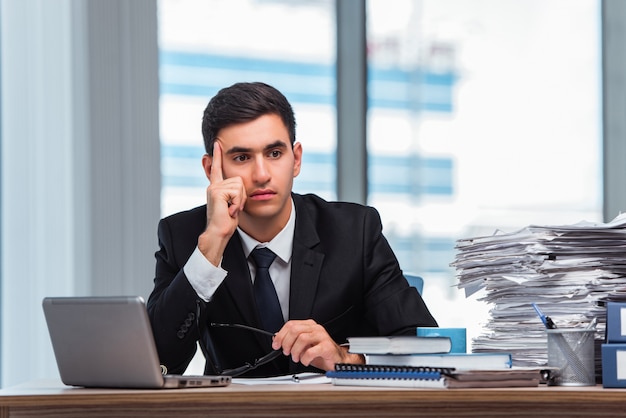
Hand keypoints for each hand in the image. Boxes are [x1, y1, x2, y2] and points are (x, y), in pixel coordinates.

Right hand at [198, 142, 245, 265]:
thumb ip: (234, 193)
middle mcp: (214, 185)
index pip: (217, 167)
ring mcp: (214, 188)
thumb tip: (240, 186)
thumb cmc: (227, 221)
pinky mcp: (216, 192)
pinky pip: (237, 191)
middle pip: (239, 179)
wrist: (219, 232)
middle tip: (234, 207)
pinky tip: (229, 211)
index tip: (218, 141)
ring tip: (231, 209)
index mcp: (217, 186)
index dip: (217, 155)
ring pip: (240, 185)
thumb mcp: (233, 204)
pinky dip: (237, 203)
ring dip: (240, 200)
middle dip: (242, 195)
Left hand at [271, 319, 363, 370]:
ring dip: (295, 351)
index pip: (291, 324)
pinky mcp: (327, 347)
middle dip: (287, 343)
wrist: (337, 361)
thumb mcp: (303, 346)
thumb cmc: (321, 353)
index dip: (281, 335)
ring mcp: (322, 336)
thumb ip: (291, 340)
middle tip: (287, 352)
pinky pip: (311, 351)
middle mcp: (316, 329)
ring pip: (301, 338)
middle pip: (294, 330)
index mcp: (309, 326)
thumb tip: (277, 339)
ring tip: (296, 358)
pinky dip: (305, 358)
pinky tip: (305, 361)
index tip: (276, 344)